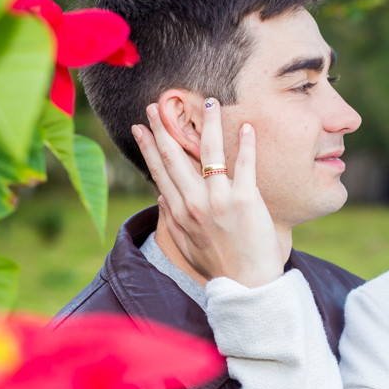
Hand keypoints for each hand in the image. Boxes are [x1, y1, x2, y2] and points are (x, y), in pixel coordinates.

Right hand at [133, 98, 284, 287]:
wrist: (248, 286)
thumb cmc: (220, 268)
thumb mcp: (187, 246)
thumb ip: (172, 220)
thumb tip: (161, 195)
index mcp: (180, 213)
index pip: (160, 171)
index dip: (149, 147)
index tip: (140, 127)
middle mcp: (195, 203)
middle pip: (176, 157)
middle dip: (164, 128)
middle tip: (157, 104)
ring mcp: (220, 200)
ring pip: (210, 154)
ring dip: (208, 125)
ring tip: (209, 102)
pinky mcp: (245, 200)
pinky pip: (244, 166)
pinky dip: (246, 145)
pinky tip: (246, 127)